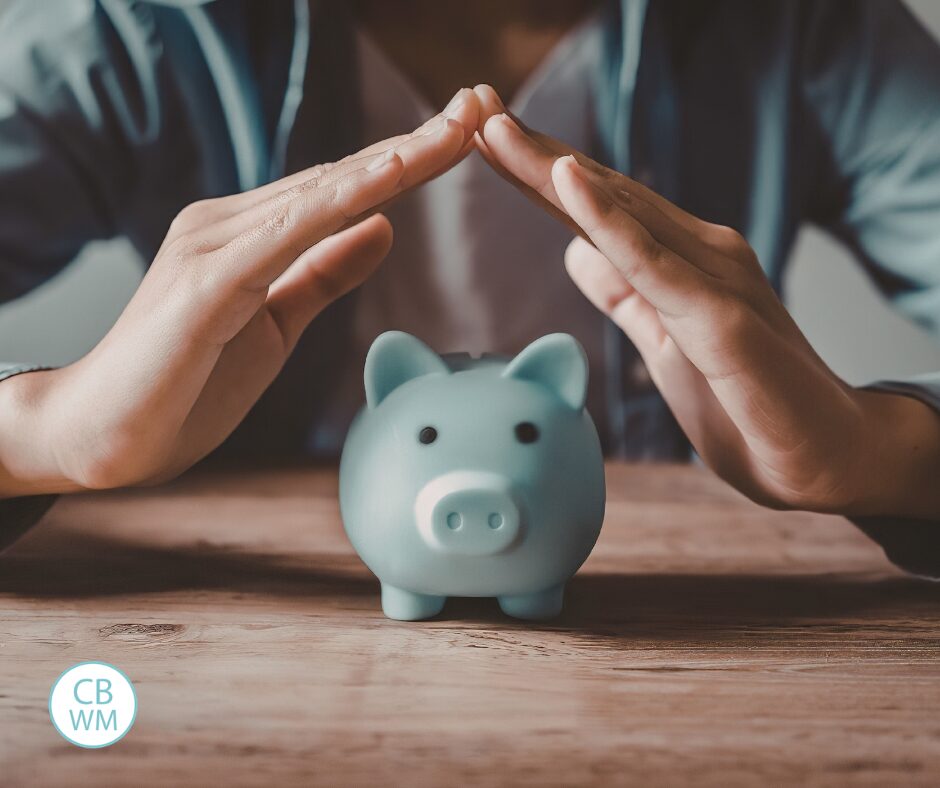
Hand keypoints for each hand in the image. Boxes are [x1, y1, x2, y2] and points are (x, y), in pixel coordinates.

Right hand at [0, 90, 480, 495]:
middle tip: (477, 109)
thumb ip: (324, 273)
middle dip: (414, 146)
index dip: (405, 163)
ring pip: (320, 194)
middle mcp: (230, 224)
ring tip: (455, 129)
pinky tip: (388, 178)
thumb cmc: (186, 384)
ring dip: (393, 161)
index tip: (464, 138)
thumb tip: (384, 227)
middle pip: (339, 178)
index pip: (341, 190)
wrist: (106, 435)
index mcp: (249, 235)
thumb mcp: (278, 324)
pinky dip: (339, 202)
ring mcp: (214, 246)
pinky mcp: (205, 283)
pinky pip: (285, 235)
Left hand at [473, 85, 939, 517]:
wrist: (826, 458)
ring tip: (497, 129)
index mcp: (677, 263)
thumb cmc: (747, 403)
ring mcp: (713, 279)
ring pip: (621, 213)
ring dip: (554, 169)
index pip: (596, 210)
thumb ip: (626, 295)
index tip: (483, 141)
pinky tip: (568, 182)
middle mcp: (696, 253)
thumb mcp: (666, 345)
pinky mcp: (722, 317)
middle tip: (474, 107)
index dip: (537, 175)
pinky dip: (609, 221)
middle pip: (600, 196)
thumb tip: (576, 251)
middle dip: (532, 154)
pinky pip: (653, 263)